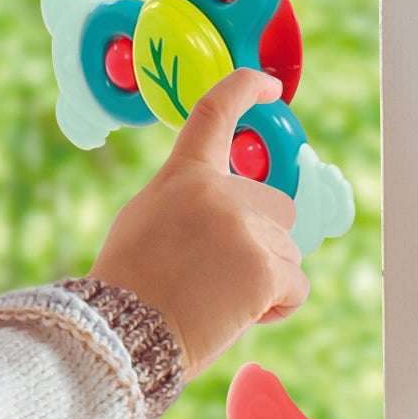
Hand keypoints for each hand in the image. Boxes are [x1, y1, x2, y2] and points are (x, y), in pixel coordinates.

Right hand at [88, 69, 308, 379]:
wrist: (122, 334)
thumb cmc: (128, 288)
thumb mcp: (145, 220)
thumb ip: (190, 202)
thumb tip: (233, 212)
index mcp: (184, 175)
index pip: (215, 111)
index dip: (246, 88)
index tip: (269, 85)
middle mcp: (219, 192)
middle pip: (274, 211)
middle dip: (260, 247)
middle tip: (218, 280)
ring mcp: (245, 228)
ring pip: (287, 253)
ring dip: (266, 280)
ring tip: (219, 303)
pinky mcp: (264, 268)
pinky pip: (296, 287)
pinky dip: (279, 306)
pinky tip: (242, 317)